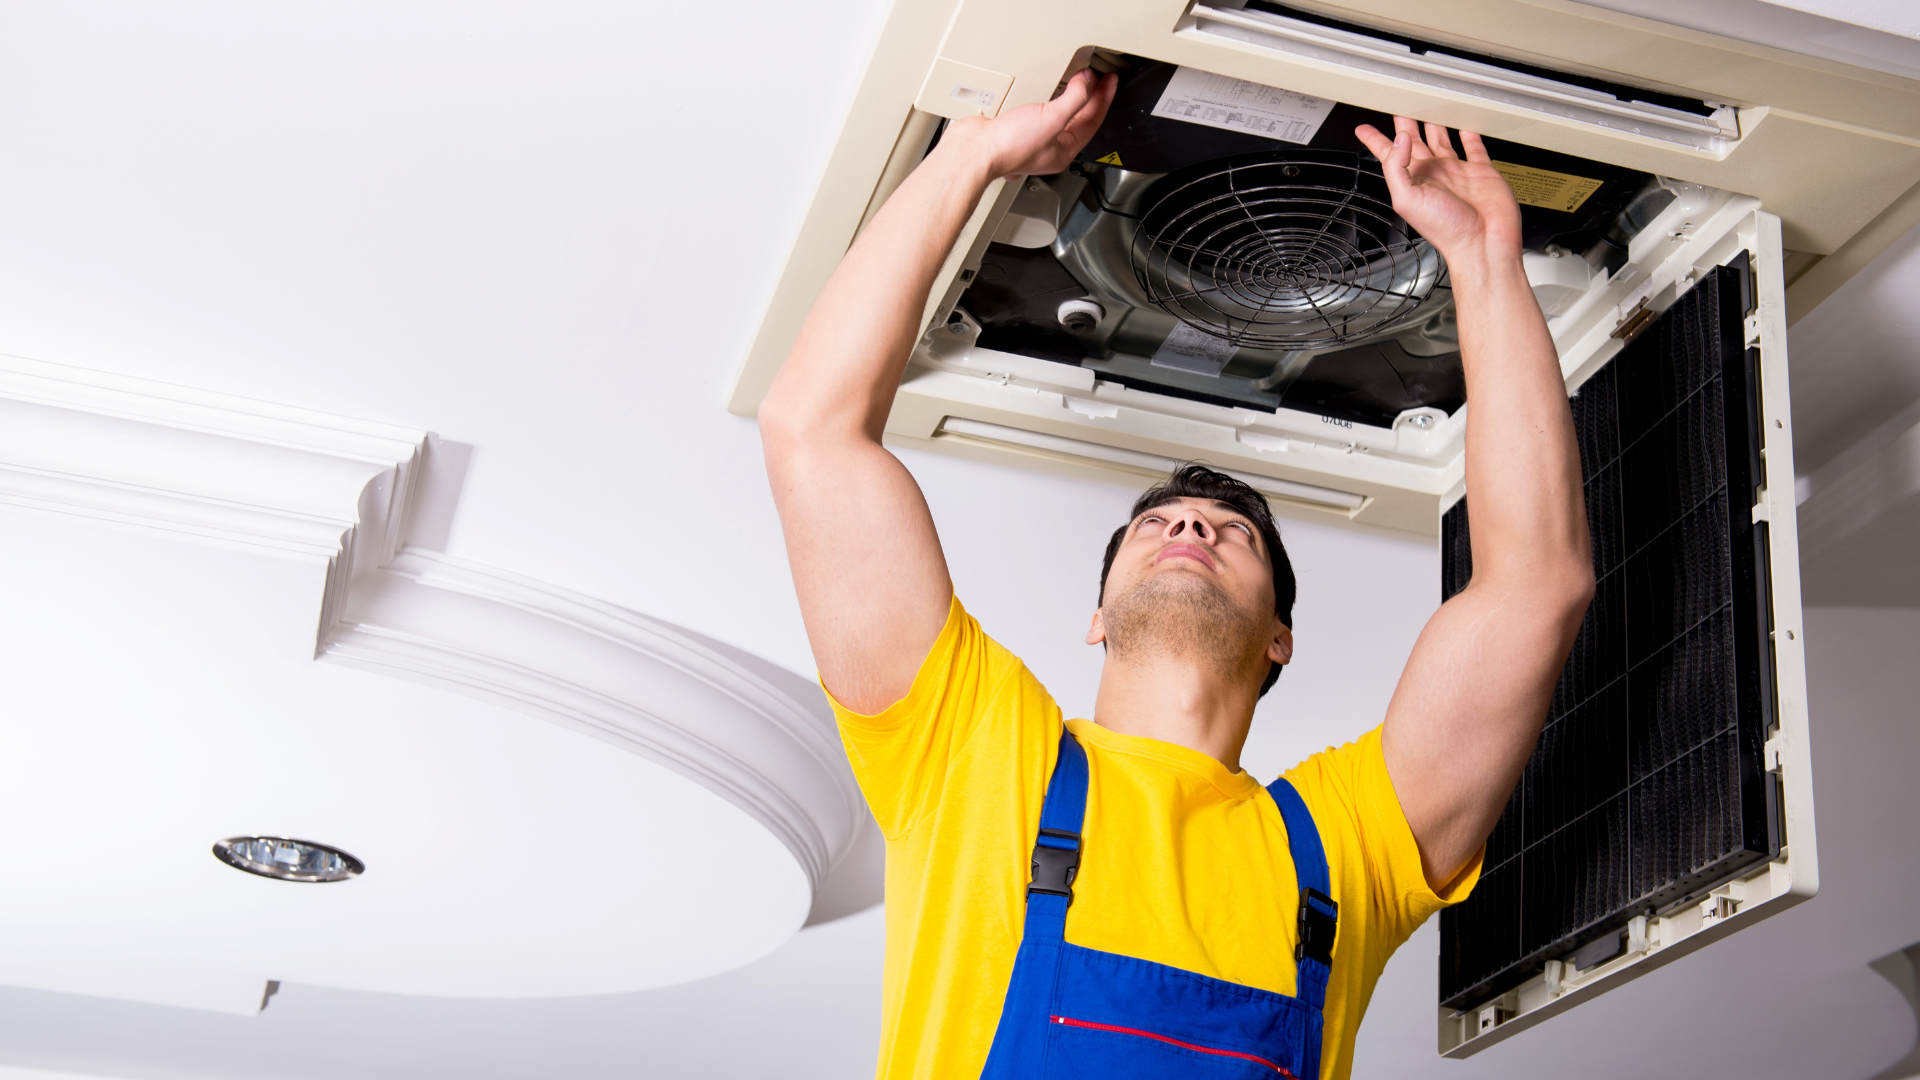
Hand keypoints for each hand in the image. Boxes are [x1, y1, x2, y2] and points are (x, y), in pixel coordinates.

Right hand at [938, 68, 1117, 179]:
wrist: (974, 151)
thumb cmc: (1009, 147)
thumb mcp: (1052, 118)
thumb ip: (1074, 98)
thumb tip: (1087, 82)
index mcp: (1063, 151)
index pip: (1092, 122)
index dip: (1103, 98)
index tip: (1109, 81)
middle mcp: (1049, 148)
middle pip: (1079, 119)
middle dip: (1091, 98)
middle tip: (1100, 79)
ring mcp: (1032, 139)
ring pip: (1059, 116)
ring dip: (1070, 99)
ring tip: (1079, 83)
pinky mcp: (1015, 129)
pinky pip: (1039, 112)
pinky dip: (1047, 100)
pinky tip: (1046, 94)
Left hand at [1354, 117, 1521, 271]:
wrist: (1483, 242)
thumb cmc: (1446, 230)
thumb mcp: (1407, 199)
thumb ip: (1397, 167)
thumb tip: (1400, 138)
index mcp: (1413, 180)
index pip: (1389, 154)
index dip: (1376, 140)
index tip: (1364, 127)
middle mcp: (1433, 174)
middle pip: (1414, 141)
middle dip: (1405, 123)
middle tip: (1398, 104)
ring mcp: (1456, 171)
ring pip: (1441, 139)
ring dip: (1433, 124)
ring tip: (1428, 107)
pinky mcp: (1481, 171)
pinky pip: (1474, 148)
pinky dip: (1469, 134)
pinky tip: (1465, 124)